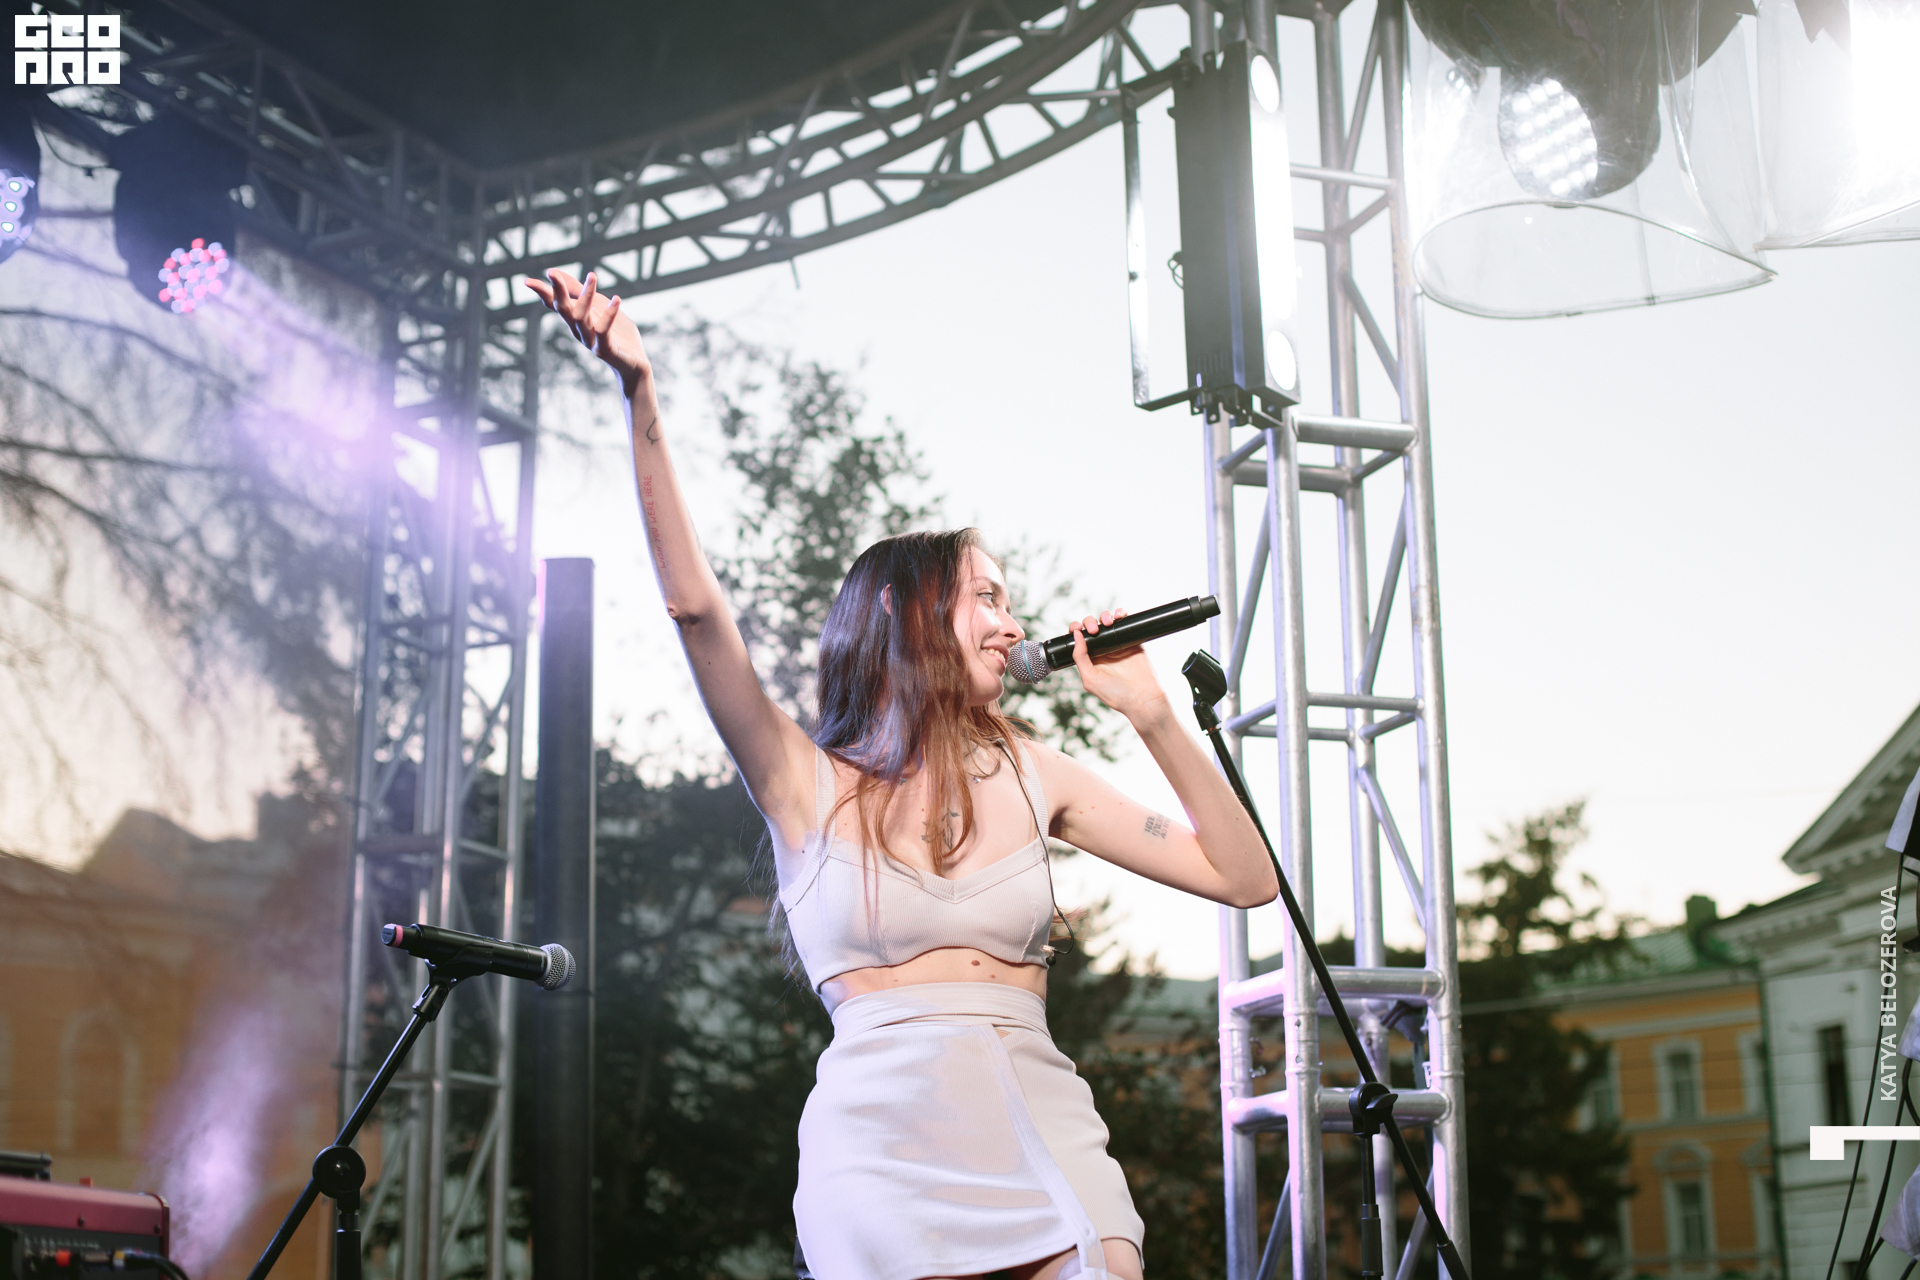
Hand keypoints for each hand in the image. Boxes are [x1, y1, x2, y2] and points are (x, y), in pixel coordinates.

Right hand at [524, 269, 650, 398]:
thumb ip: (577, 290)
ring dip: (585, 296)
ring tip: (592, 276)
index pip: (554, 304)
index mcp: (574, 319)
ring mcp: (590, 341)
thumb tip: (552, 271)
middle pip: (563, 309)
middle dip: (558, 291)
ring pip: (580, 318)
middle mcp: (578, 330)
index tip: (527, 281)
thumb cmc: (616, 333)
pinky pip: (603, 331)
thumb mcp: (597, 305)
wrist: (633, 364)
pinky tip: (616, 299)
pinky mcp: (605, 350)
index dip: (542, 293)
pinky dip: (609, 314)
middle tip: (552, 274)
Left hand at [1069, 609, 1169, 723]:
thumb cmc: (1115, 694)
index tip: (1077, 629)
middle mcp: (1102, 650)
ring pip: (1107, 621)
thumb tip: (1075, 635)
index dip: (1075, 629)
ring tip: (1108, 623)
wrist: (1142, 698)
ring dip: (1104, 616)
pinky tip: (1119, 616)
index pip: (1078, 639)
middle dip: (1089, 622)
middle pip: (1091, 626)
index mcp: (1089, 658)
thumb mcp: (1090, 678)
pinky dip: (1121, 614)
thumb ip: (1080, 657)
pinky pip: (1125, 622)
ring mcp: (1117, 643)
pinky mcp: (1131, 640)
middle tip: (1094, 630)